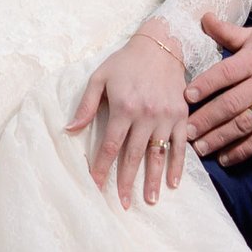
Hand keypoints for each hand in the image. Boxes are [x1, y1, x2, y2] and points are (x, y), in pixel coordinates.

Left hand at [66, 20, 193, 209]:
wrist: (160, 46)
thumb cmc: (125, 62)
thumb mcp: (99, 77)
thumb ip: (86, 105)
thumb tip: (69, 130)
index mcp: (124, 107)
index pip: (110, 145)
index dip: (102, 167)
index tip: (96, 185)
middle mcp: (146, 115)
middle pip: (134, 155)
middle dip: (127, 182)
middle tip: (124, 205)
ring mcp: (165, 116)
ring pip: (158, 154)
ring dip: (153, 180)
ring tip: (149, 201)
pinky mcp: (181, 115)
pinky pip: (179, 145)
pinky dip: (177, 165)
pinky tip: (173, 183)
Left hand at [182, 16, 251, 162]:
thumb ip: (227, 32)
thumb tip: (203, 17)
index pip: (226, 73)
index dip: (206, 84)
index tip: (186, 96)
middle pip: (232, 104)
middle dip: (207, 118)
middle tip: (186, 131)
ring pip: (244, 125)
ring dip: (220, 138)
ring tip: (200, 148)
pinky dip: (242, 151)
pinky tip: (224, 158)